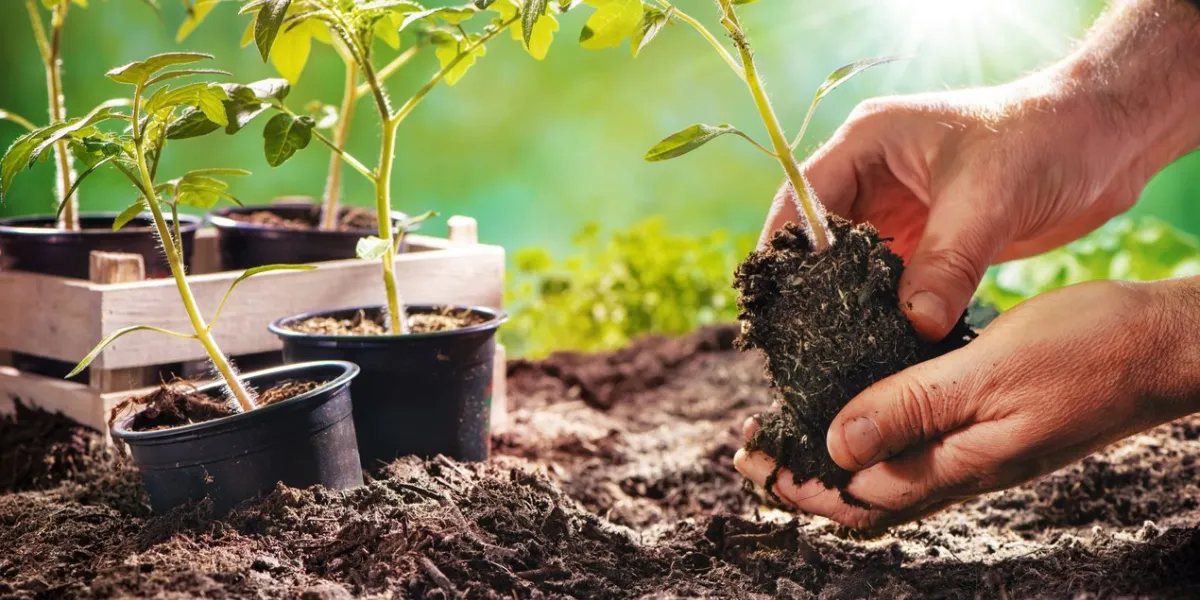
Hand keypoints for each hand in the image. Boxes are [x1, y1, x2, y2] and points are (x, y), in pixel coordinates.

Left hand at [735, 279, 1199, 530]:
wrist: (1161, 347)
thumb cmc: (1087, 352)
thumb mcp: (987, 372)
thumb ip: (911, 409)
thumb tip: (835, 447)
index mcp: (956, 465)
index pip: (855, 497)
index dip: (796, 483)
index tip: (749, 458)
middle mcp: (961, 469)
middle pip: (862, 494)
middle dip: (802, 477)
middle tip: (752, 450)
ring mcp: (977, 451)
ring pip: (888, 472)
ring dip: (833, 456)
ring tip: (789, 429)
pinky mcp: (990, 426)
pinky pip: (918, 444)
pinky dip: (874, 432)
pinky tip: (860, 404)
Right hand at [763, 24, 1199, 341]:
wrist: (1106, 140)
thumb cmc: (1044, 140)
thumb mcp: (988, 199)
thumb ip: (947, 262)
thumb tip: (914, 325)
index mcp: (868, 144)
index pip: (802, 198)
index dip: (787, 250)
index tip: (779, 303)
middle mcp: (873, 176)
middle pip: (818, 238)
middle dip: (810, 287)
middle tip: (800, 340)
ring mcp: (899, 209)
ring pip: (852, 265)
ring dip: (847, 303)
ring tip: (835, 351)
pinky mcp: (927, 240)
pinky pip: (891, 281)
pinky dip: (885, 311)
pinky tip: (881, 345)